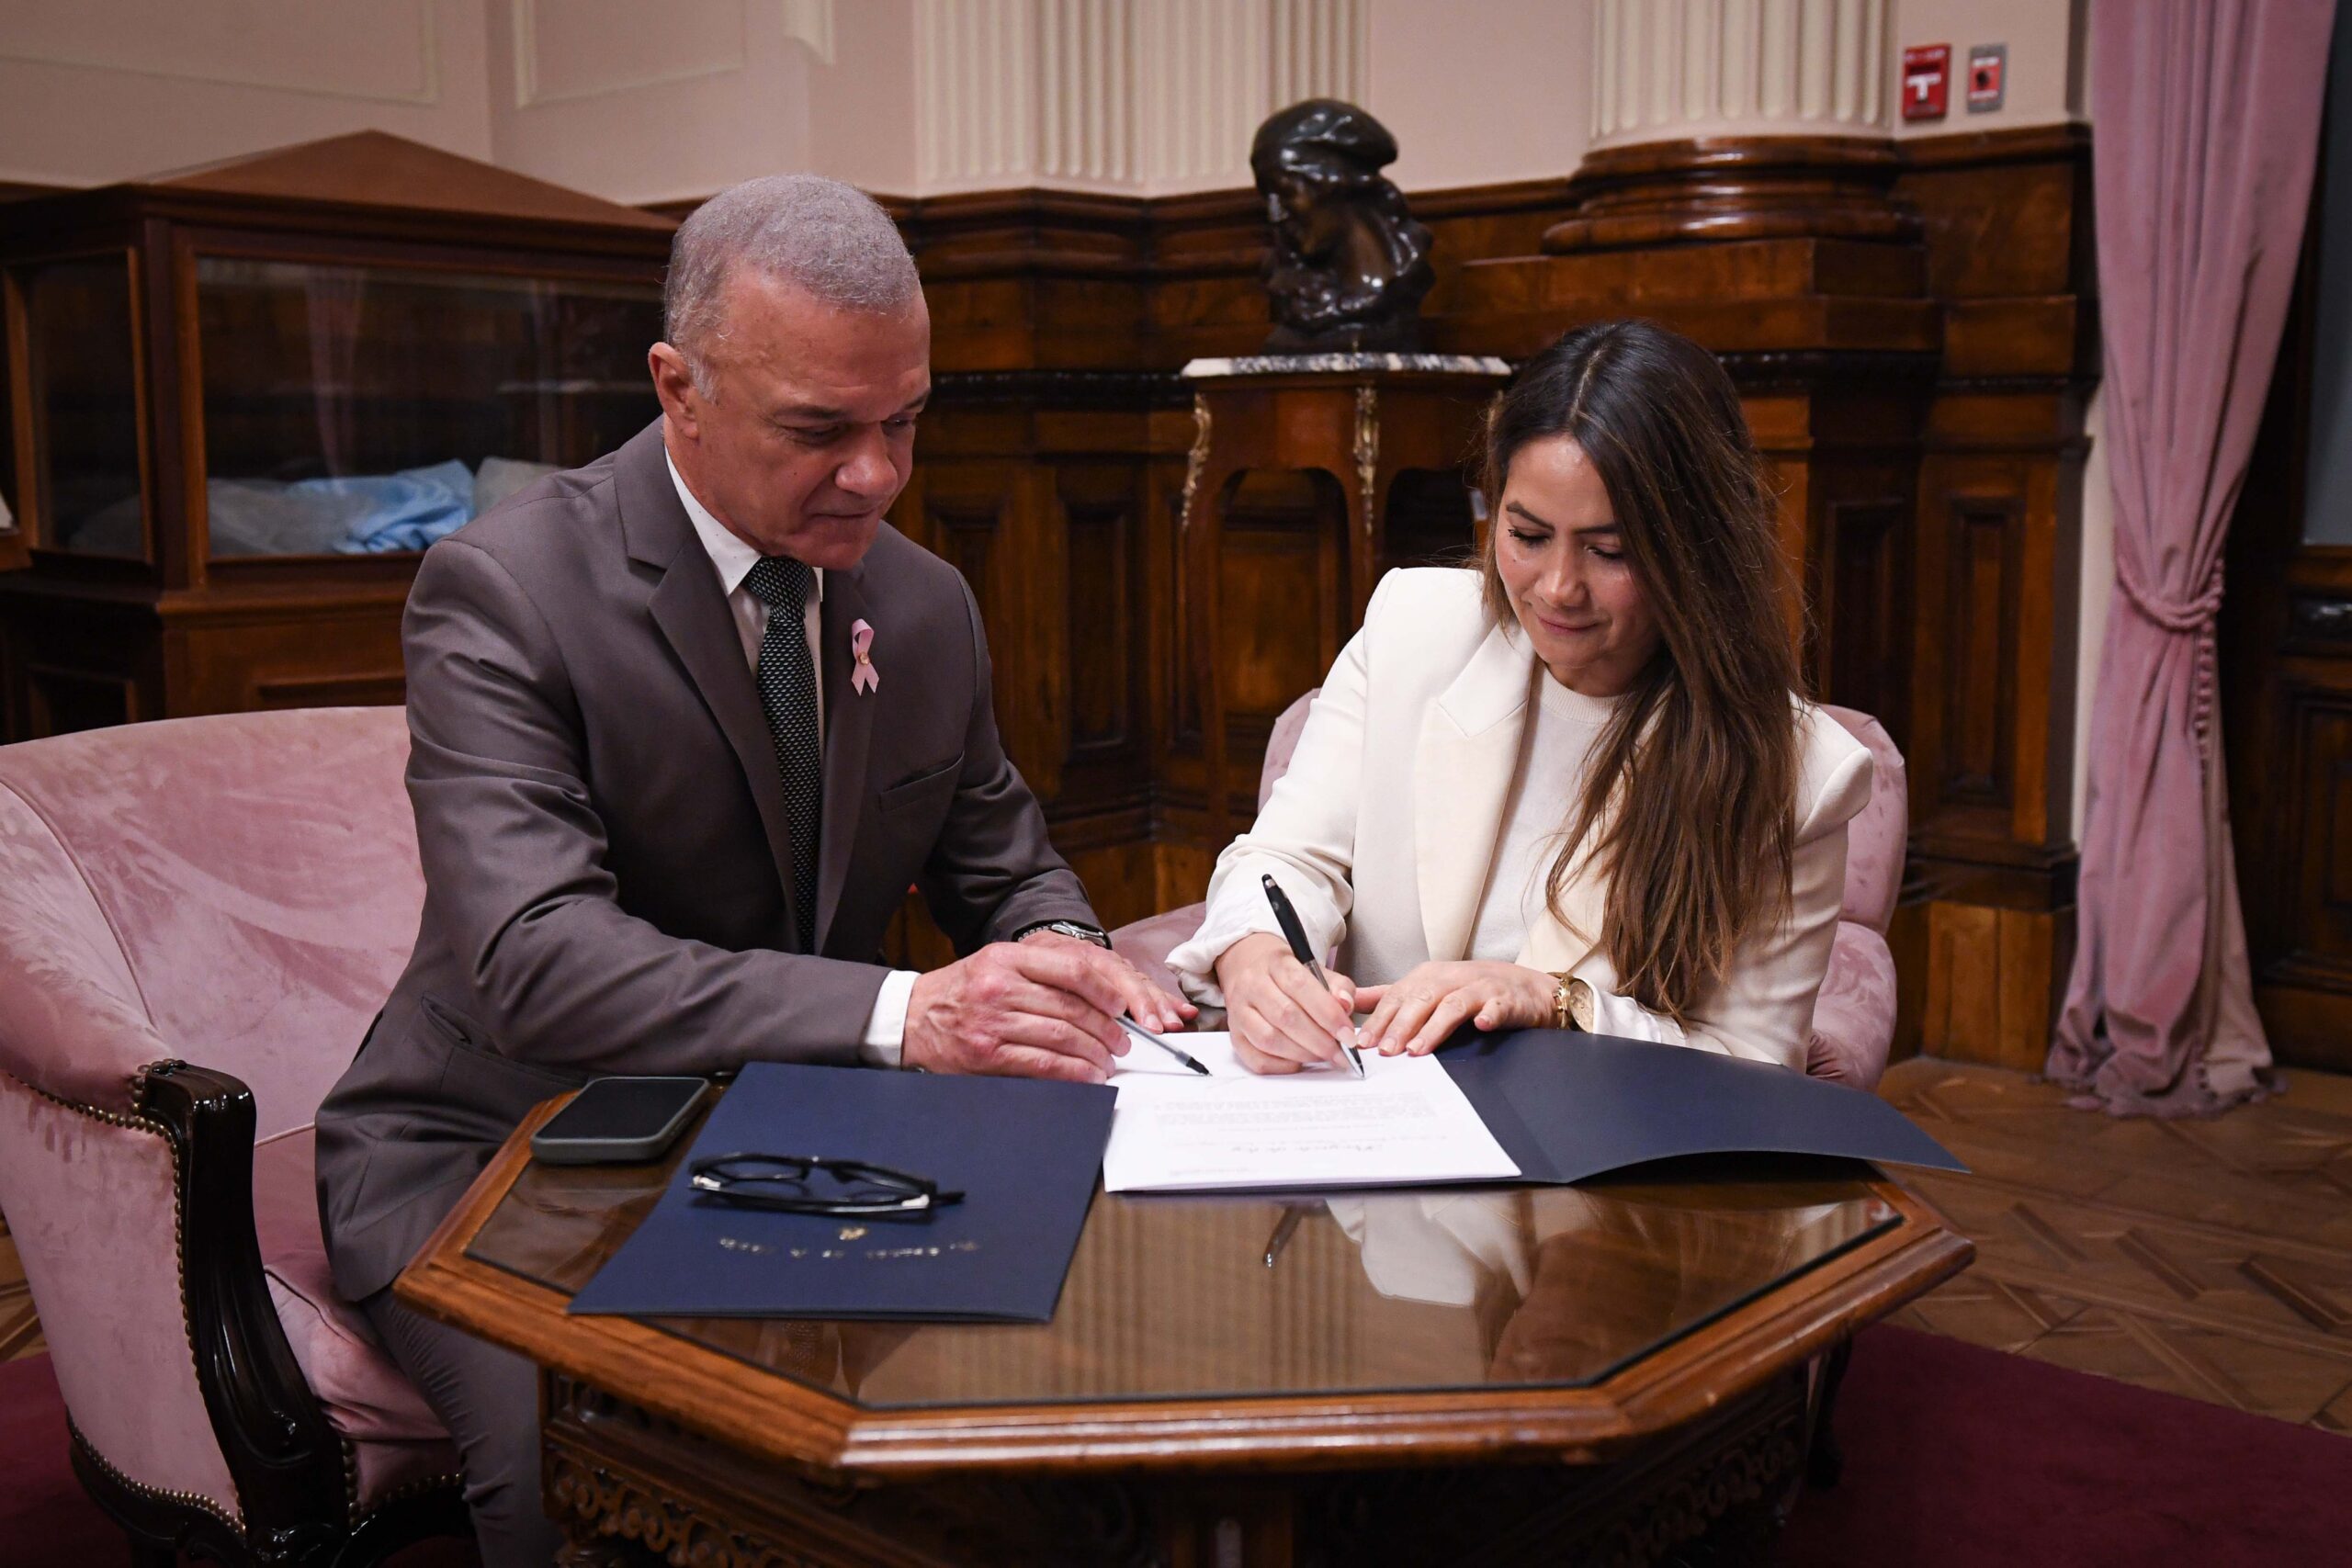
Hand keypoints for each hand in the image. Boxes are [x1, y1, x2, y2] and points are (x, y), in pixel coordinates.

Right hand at [902, 936, 1193, 1083]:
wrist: (910, 1018)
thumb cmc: (960, 992)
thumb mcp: (995, 963)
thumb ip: (1040, 972)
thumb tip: (1096, 996)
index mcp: (1007, 958)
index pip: (1073, 970)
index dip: (1107, 991)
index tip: (1124, 1007)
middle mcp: (1000, 986)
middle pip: (1073, 1008)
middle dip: (1107, 1029)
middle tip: (1122, 1041)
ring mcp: (993, 1022)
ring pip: (1063, 1037)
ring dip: (1094, 1054)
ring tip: (1107, 1061)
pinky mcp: (987, 1054)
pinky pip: (1043, 1065)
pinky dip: (1073, 1073)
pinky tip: (1086, 1075)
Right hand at [1214, 932, 1360, 1075]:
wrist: (1249, 969)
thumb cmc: (1288, 975)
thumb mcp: (1316, 969)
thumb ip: (1338, 986)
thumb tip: (1346, 1005)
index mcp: (1275, 962)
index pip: (1300, 986)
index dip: (1327, 1013)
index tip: (1348, 1035)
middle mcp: (1252, 984)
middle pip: (1285, 1016)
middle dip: (1319, 1041)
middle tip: (1341, 1053)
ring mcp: (1238, 1011)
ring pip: (1269, 1039)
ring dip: (1302, 1054)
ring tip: (1323, 1056)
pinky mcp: (1234, 1035)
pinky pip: (1256, 1059)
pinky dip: (1282, 1066)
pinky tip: (1299, 1061)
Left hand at [1353, 962, 1554, 1057]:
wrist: (1524, 988)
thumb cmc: (1471, 990)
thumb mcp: (1427, 989)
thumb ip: (1389, 997)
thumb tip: (1347, 1002)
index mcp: (1427, 977)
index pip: (1396, 997)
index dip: (1379, 1020)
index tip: (1362, 1043)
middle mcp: (1450, 978)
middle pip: (1420, 1000)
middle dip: (1400, 1025)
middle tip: (1385, 1051)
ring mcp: (1479, 988)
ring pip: (1452, 1005)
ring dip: (1434, 1027)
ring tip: (1418, 1049)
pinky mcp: (1506, 1000)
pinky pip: (1496, 1007)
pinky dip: (1488, 1016)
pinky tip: (1481, 1026)